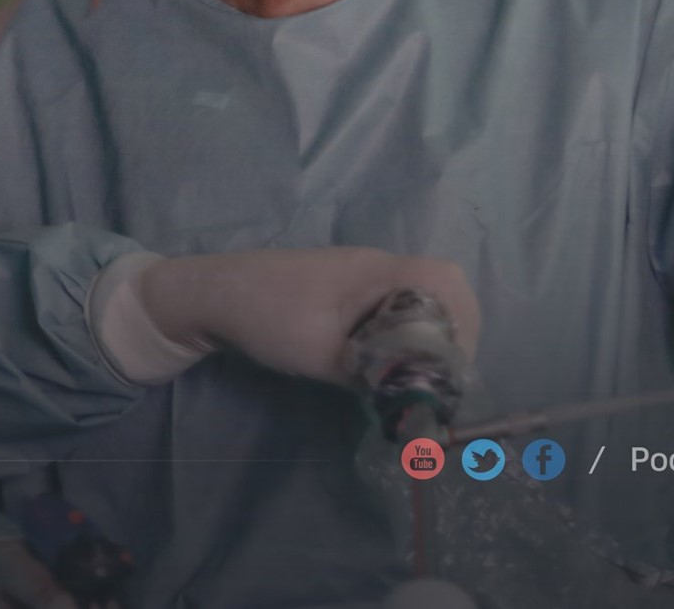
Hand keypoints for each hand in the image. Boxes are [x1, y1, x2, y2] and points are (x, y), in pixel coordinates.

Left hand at [137, 247, 479, 385]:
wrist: (210, 295)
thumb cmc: (265, 315)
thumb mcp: (320, 353)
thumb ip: (370, 375)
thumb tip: (412, 405)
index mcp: (376, 271)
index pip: (446, 281)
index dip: (463, 323)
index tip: (452, 368)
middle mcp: (375, 268)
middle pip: (441, 290)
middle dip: (451, 335)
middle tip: (442, 380)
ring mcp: (359, 277)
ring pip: (417, 301)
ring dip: (426, 338)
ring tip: (422, 379)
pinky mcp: (343, 293)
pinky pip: (391, 307)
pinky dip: (402, 335)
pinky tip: (390, 367)